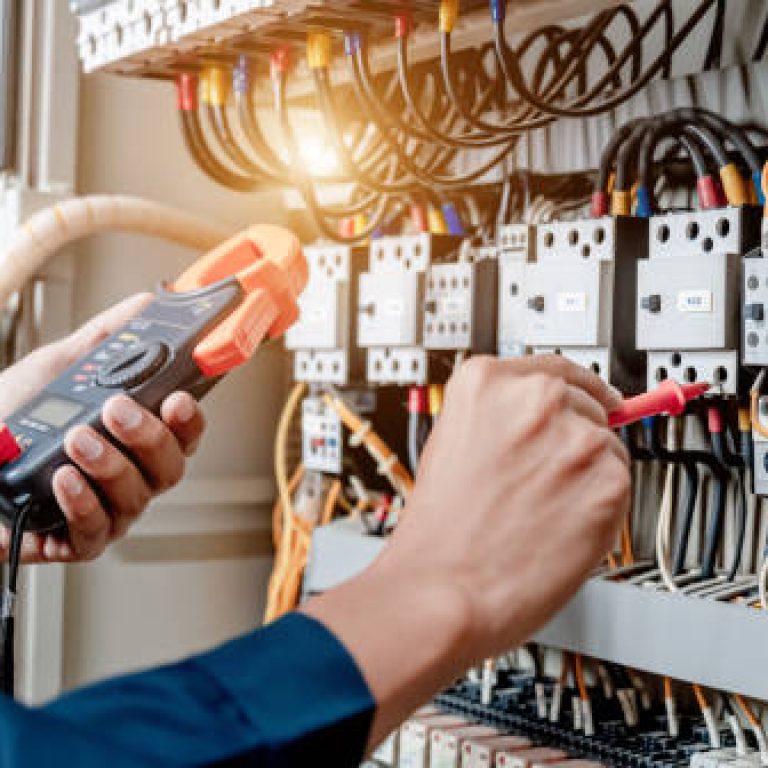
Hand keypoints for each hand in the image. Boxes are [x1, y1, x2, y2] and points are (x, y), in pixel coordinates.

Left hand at [0, 294, 205, 562]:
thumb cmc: (8, 418)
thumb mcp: (58, 368)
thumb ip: (105, 339)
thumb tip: (145, 305)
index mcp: (136, 437)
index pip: (184, 432)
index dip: (189, 419)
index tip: (178, 398)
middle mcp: (130, 475)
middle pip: (170, 467)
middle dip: (148, 438)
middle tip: (116, 409)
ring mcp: (107, 509)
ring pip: (137, 498)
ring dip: (111, 466)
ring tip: (77, 438)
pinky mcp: (75, 539)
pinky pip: (96, 531)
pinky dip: (84, 504)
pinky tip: (65, 479)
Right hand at [303, 355, 629, 746]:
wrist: (442, 588)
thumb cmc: (441, 529)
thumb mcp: (453, 441)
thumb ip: (500, 416)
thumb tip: (548, 414)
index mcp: (486, 381)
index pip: (553, 367)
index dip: (575, 388)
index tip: (591, 396)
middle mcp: (534, 398)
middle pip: (587, 403)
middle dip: (575, 437)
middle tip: (549, 477)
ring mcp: (574, 437)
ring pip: (607, 445)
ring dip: (588, 473)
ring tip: (544, 509)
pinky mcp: (607, 480)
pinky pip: (620, 484)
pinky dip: (601, 506)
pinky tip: (560, 525)